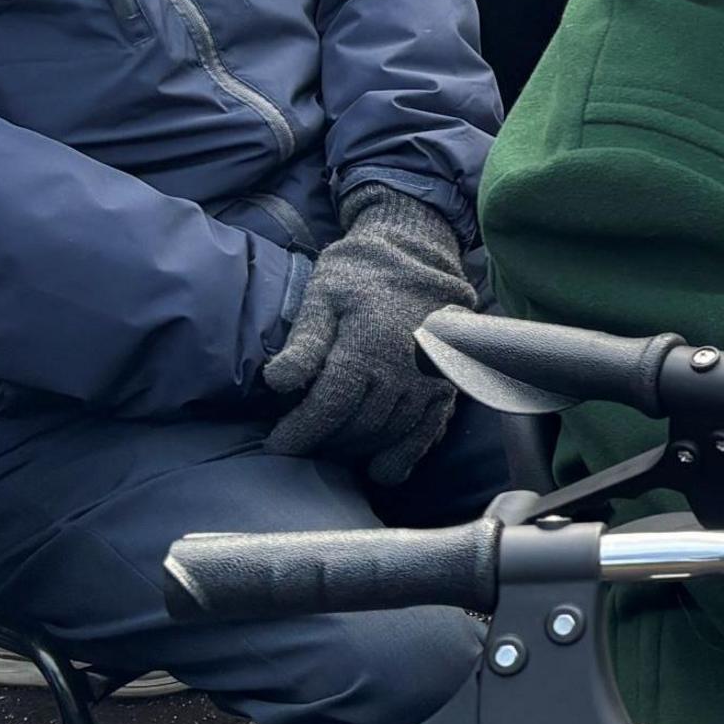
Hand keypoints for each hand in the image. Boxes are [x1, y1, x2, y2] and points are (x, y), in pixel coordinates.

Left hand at [261, 189, 474, 483]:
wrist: (419, 254)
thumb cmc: (360, 274)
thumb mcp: (323, 295)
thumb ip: (304, 342)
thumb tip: (278, 383)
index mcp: (368, 348)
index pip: (328, 409)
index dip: (300, 433)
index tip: (276, 445)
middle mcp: (403, 371)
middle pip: (356, 428)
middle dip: (322, 444)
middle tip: (299, 444)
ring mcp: (430, 382)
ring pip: (387, 434)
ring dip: (355, 449)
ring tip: (329, 448)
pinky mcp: (447, 387)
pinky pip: (426, 434)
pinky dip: (403, 456)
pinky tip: (381, 469)